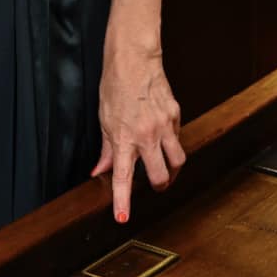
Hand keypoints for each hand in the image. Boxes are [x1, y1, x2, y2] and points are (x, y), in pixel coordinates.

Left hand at [90, 41, 185, 223]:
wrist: (134, 58)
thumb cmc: (116, 85)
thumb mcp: (104, 119)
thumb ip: (105, 149)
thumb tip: (99, 170)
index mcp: (124, 138)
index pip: (123, 178)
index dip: (123, 201)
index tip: (123, 218)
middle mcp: (147, 135)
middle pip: (162, 176)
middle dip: (159, 186)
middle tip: (155, 184)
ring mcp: (164, 125)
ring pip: (178, 160)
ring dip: (172, 169)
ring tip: (166, 167)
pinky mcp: (176, 114)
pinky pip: (178, 137)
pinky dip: (172, 142)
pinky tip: (163, 136)